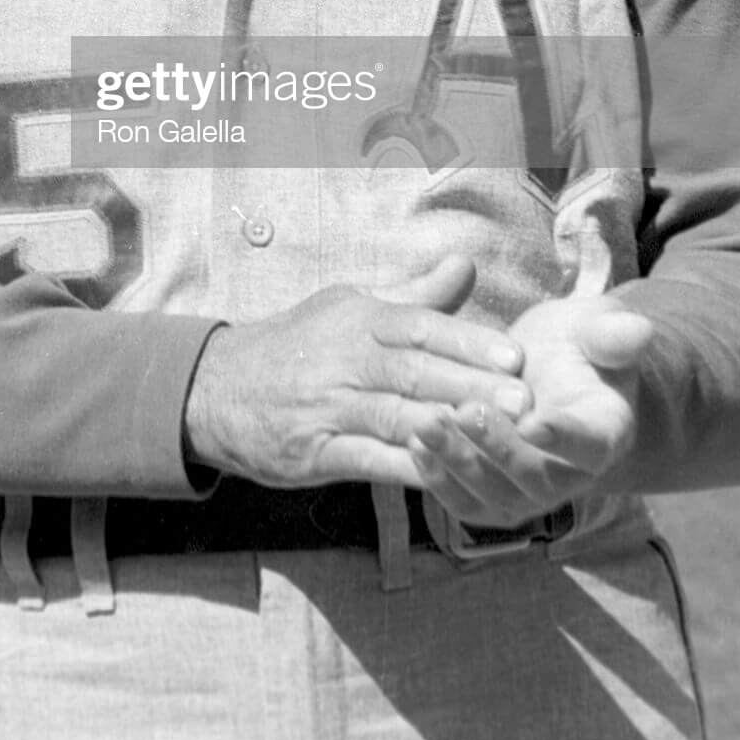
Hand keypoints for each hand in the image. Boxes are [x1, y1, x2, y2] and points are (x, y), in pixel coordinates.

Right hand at [184, 253, 528, 488]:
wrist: (216, 389)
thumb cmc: (298, 345)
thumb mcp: (348, 307)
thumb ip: (414, 297)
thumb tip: (465, 266)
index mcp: (357, 319)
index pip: (419, 325)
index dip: (467, 341)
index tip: (515, 357)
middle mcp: (343, 359)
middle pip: (413, 371)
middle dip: (470, 385)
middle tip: (522, 400)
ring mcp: (326, 408)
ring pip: (393, 416)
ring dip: (446, 427)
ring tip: (492, 436)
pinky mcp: (313, 453)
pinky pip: (366, 460)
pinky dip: (404, 466)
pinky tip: (442, 473)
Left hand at [408, 225, 653, 526]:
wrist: (557, 375)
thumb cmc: (580, 347)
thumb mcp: (597, 329)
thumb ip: (611, 334)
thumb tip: (637, 327)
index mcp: (605, 432)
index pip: (588, 444)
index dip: (562, 436)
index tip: (534, 421)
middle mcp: (571, 474)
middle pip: (536, 478)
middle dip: (498, 449)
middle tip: (463, 411)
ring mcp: (531, 491)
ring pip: (496, 496)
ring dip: (459, 465)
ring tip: (425, 425)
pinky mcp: (495, 495)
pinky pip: (468, 502)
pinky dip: (440, 480)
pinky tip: (414, 446)